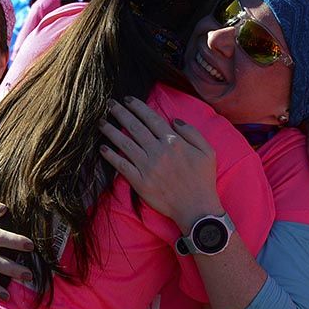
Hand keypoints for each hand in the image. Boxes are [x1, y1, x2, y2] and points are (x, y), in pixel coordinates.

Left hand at [98, 96, 222, 231]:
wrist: (197, 209)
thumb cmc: (203, 180)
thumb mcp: (207, 151)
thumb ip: (192, 132)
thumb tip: (174, 120)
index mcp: (174, 142)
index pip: (152, 119)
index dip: (138, 107)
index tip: (128, 99)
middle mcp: (158, 152)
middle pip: (135, 127)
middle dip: (120, 113)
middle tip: (109, 103)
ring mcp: (147, 167)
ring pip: (125, 144)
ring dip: (111, 131)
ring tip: (101, 122)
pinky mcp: (140, 182)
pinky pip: (122, 165)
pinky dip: (111, 156)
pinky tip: (103, 148)